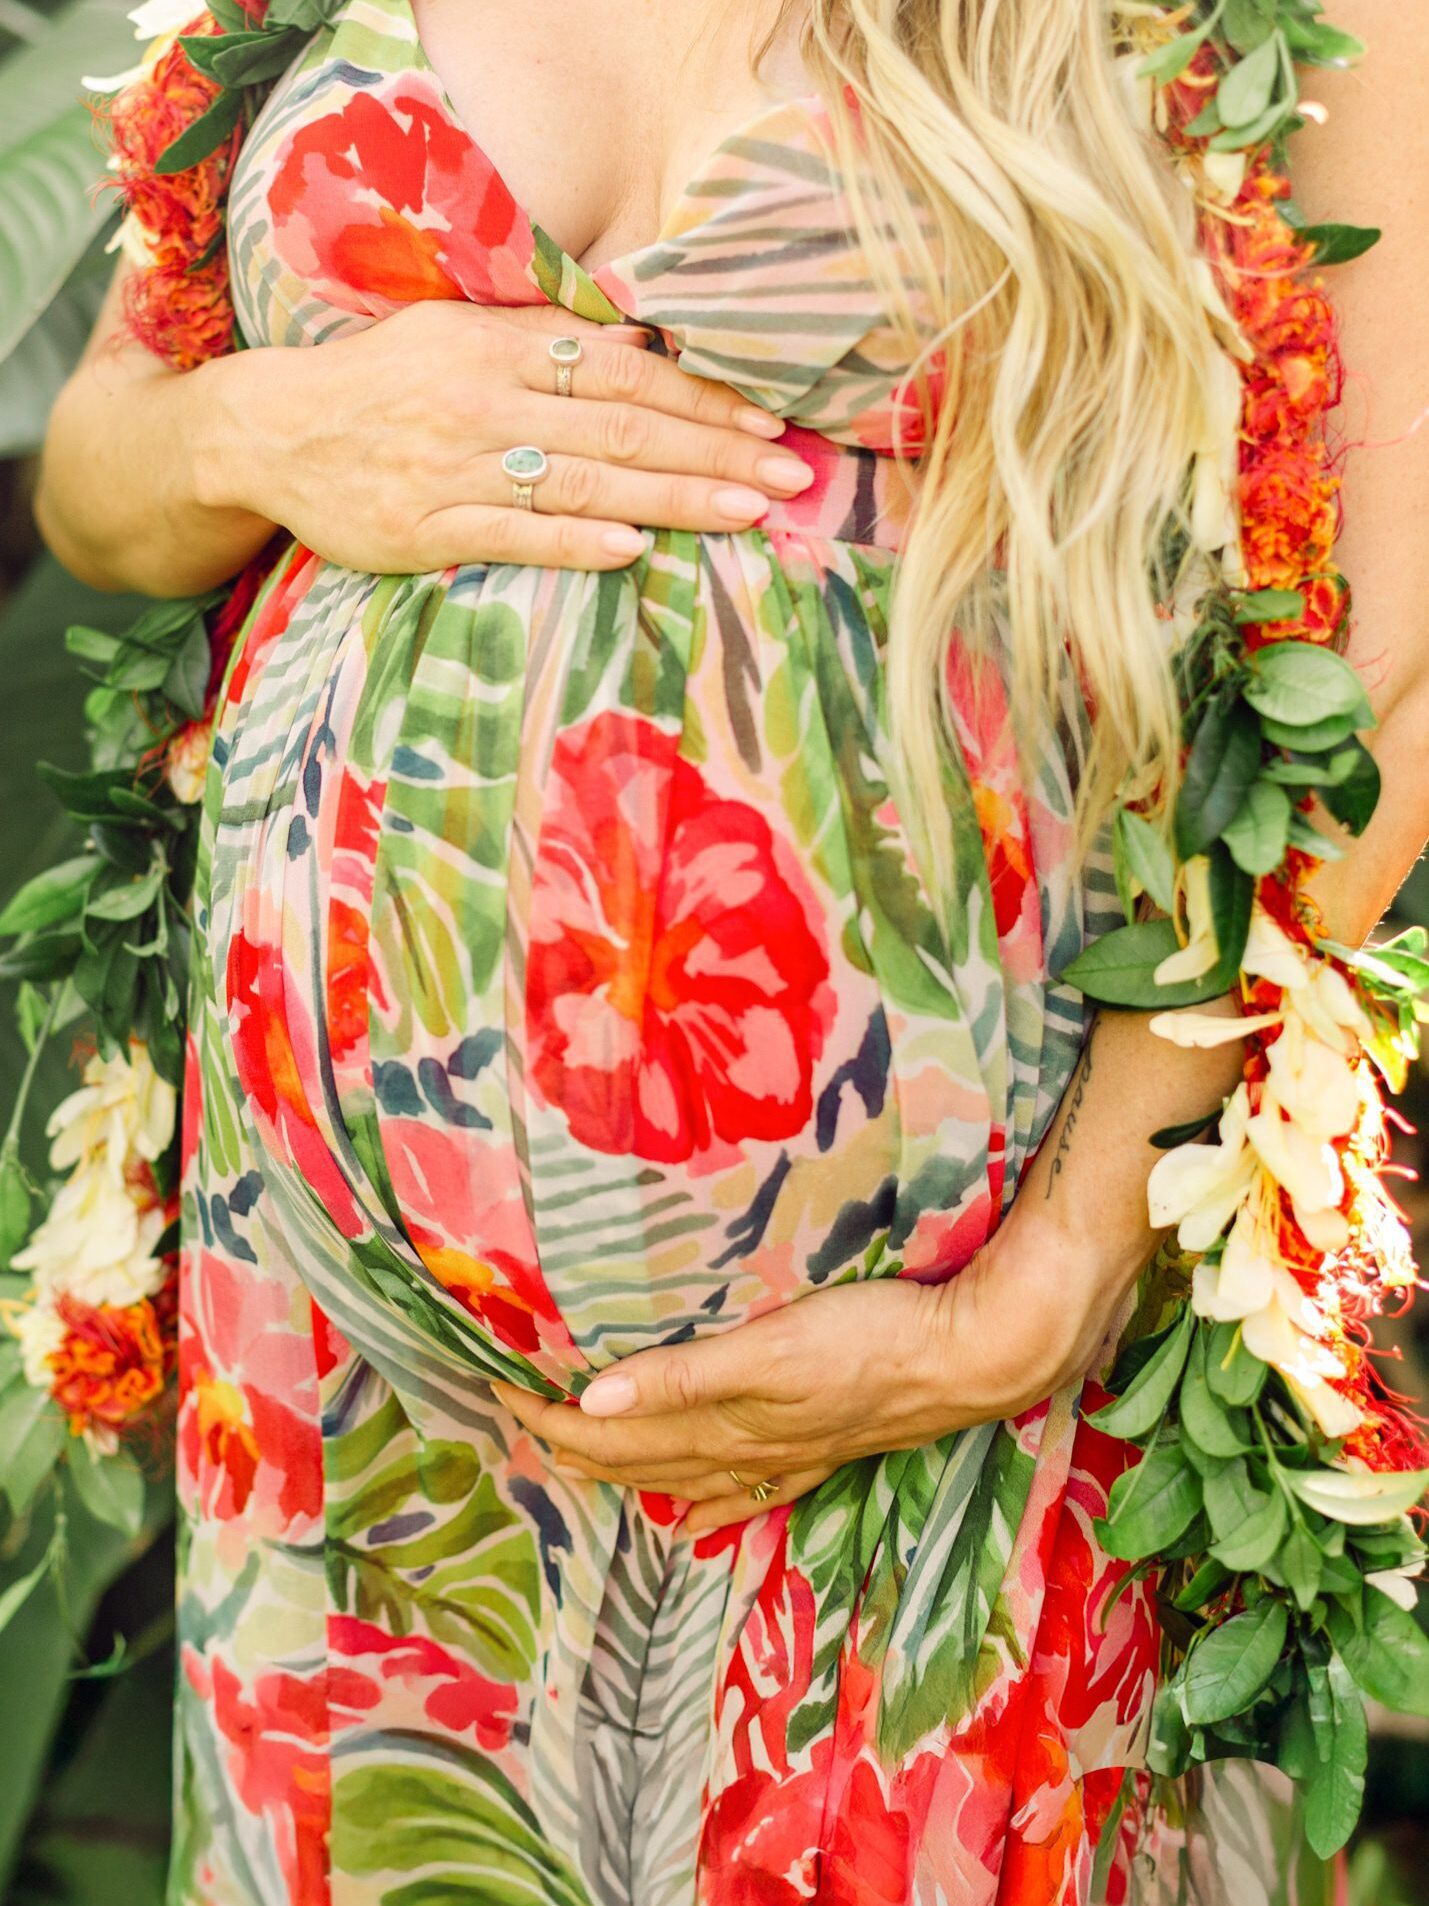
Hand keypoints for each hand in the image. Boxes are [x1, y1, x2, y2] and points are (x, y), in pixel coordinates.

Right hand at [205, 301, 811, 573]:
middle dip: (714, 451)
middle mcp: (487, 403)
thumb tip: (643, 346)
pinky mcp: (429, 529)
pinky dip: (574, 539)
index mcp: (500, 350)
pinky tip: (633, 546)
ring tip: (746, 511)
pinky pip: (514, 534)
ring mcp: (458, 469)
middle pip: (621, 426)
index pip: (623, 372)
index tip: (767, 420)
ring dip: (671, 495)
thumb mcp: (460, 336)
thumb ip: (547, 341)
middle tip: (789, 474)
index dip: (701, 397)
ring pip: (584, 481)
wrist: (274, 433)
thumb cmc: (384, 385)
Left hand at [490, 1213, 1132, 1534]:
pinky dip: (700, 1493)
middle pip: (635, 1459)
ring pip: (681, 1474)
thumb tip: (591, 1404)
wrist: (969, 1358)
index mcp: (722, 1428)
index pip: (611, 1435)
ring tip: (583, 1459)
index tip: (500, 1391)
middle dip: (571, 1445)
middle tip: (518, 1417)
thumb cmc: (869, 1343)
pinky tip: (697, 1503)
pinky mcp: (819, 1445)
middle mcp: (744, 1453)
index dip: (551, 1419)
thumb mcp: (768, 1350)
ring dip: (625, 1469)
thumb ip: (681, 1378)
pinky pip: (738, 1485)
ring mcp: (784, 1456)